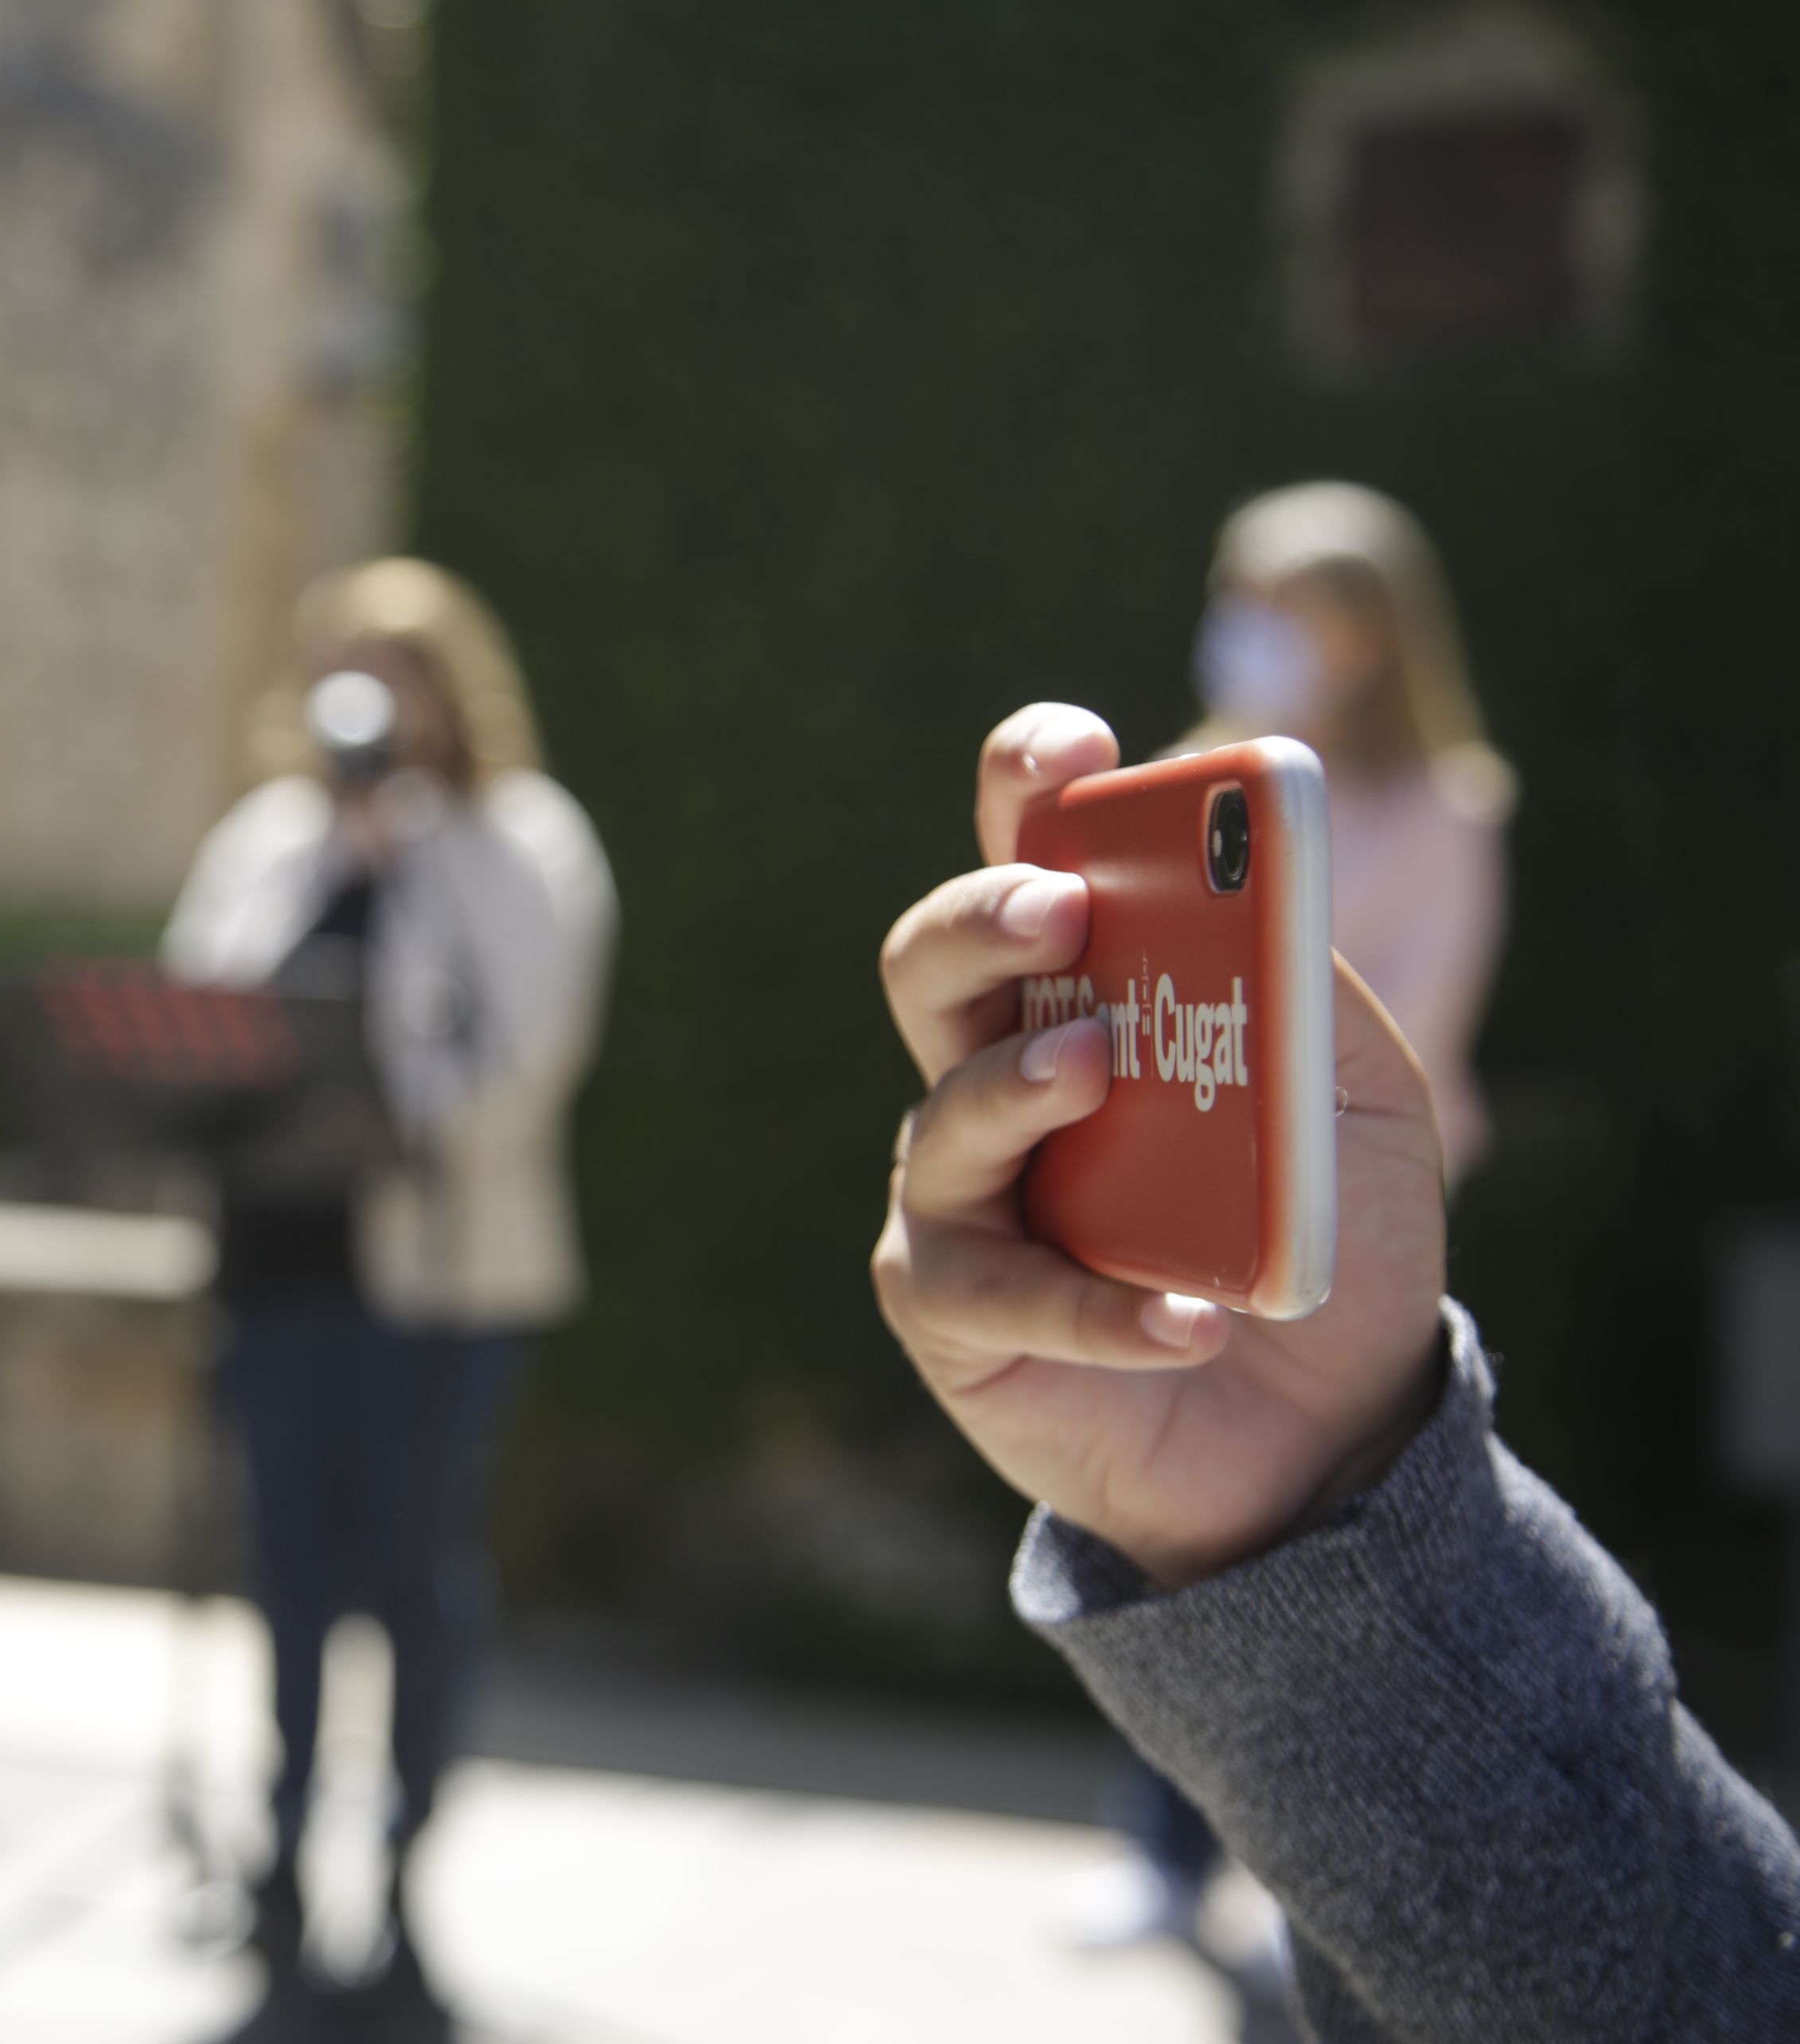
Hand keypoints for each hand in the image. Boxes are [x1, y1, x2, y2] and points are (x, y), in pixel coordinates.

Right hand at [869, 704, 1450, 1586]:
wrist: (1326, 1432)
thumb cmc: (1322, 1241)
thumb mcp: (1354, 1099)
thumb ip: (1302, 997)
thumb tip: (1253, 902)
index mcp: (1086, 991)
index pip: (1026, 859)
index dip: (1023, 790)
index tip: (1066, 748)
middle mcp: (999, 1071)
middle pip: (930, 963)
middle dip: (980, 916)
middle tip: (1060, 908)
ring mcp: (963, 1192)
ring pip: (944, 1116)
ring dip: (1017, 1086)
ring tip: (1097, 1077)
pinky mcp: (955, 1310)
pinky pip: (1000, 1289)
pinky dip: (1098, 1302)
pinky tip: (1187, 1318)